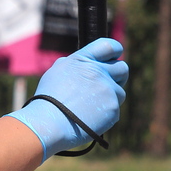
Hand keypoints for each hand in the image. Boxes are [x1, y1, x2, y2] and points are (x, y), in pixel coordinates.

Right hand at [7, 38, 128, 160]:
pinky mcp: (113, 107)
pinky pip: (114, 109)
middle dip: (118, 76)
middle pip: (122, 68)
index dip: (115, 50)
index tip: (115, 56)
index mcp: (82, 61)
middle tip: (107, 85)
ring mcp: (107, 89)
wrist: (49, 123)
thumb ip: (75, 65)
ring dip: (109, 98)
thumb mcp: (57, 73)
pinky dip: (104, 114)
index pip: (109, 46)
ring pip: (119, 92)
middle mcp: (98, 72)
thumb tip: (86, 63)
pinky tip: (89, 118)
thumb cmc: (48, 100)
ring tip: (89, 108)